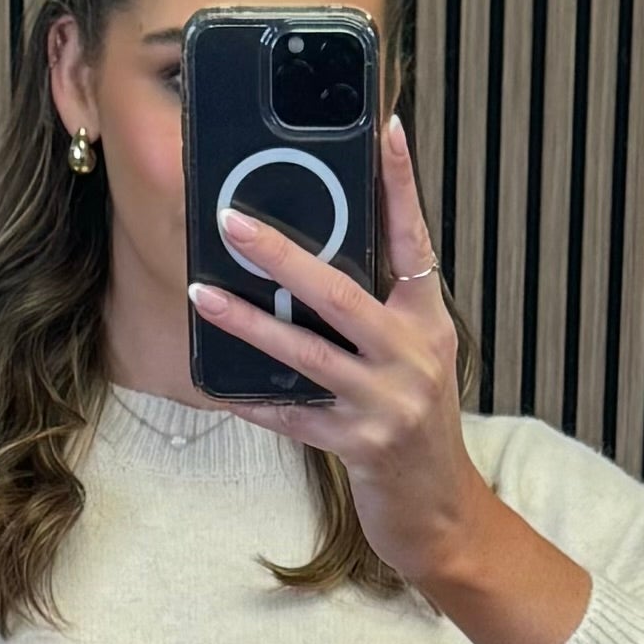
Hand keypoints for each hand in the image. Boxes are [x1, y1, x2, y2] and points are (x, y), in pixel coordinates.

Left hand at [186, 111, 483, 584]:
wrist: (442, 515)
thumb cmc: (417, 430)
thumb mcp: (415, 361)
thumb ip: (378, 316)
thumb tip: (312, 271)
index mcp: (428, 322)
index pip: (415, 238)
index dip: (401, 183)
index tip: (387, 127)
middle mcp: (414, 356)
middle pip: (340, 292)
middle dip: (281, 254)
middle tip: (233, 221)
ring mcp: (387, 404)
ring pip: (305, 353)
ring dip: (248, 322)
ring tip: (201, 295)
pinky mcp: (360, 448)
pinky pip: (293, 417)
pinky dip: (255, 399)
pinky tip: (219, 383)